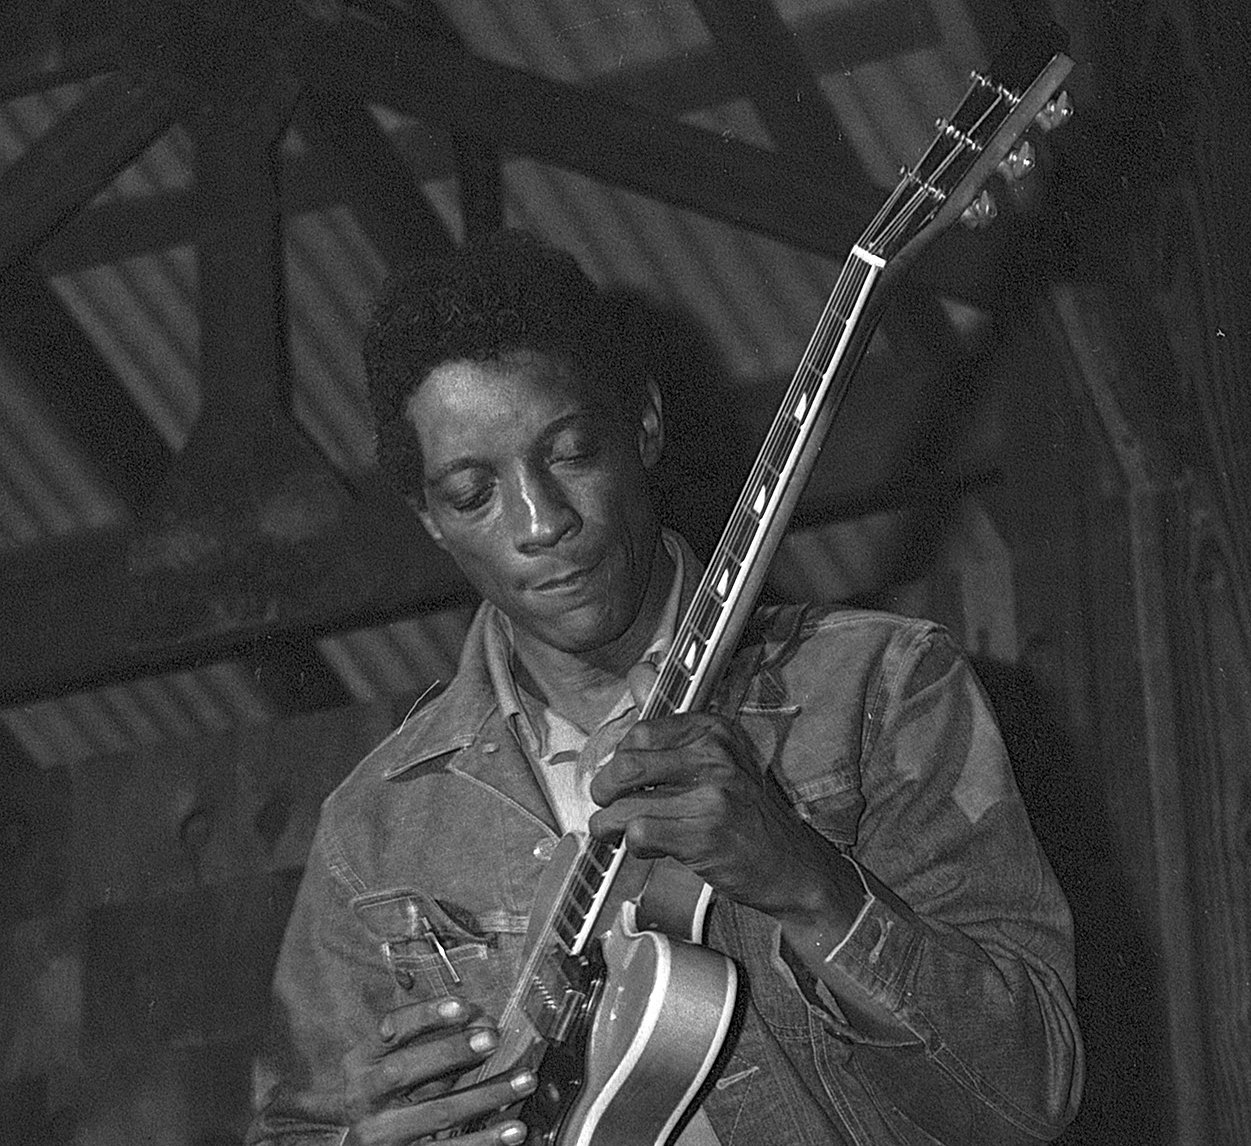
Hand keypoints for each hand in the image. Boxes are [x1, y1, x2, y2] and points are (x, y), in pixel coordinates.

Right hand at [342, 997, 536, 1144]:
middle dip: (451, 1052)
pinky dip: (485, 1140)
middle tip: (492, 1039)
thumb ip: (433, 1045)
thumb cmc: (382, 1095)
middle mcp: (365, 1097)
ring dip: (486, 1096)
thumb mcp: (393, 1064)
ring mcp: (381, 1134)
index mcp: (362, 1061)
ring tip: (523, 1081)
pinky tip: (513, 1130)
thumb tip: (483, 1025)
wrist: (348, 1144)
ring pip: (438, 1113)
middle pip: (404, 1070)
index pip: (392, 1030)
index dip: (426, 1016)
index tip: (462, 1007)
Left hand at [587, 664, 863, 934]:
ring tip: (616, 832)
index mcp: (714, 730)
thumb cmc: (746, 812)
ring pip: (625, 804)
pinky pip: (638, 832)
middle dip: (604, 789)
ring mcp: (711, 794)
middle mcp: (714, 755)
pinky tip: (647, 847)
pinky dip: (633, 845)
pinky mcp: (703, 833)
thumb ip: (673, 725)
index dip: (621, 757)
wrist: (790, 863)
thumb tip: (638, 672)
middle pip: (626, 764)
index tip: (622, 776)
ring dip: (609, 824)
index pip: (641, 732)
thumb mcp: (720, 757)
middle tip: (606, 804)